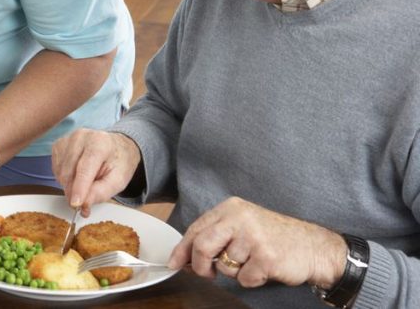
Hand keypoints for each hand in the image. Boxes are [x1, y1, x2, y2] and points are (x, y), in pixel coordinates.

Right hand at [51, 129, 140, 212]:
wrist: (115, 147)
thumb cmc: (118, 162)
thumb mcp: (119, 180)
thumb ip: (102, 192)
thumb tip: (84, 204)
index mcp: (99, 142)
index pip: (85, 168)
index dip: (79, 187)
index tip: (75, 204)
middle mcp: (80, 137)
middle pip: (69, 172)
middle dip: (74, 192)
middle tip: (83, 203)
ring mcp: (67, 139)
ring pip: (60, 172)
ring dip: (69, 185)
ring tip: (85, 183)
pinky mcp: (58, 144)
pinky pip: (56, 169)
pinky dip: (65, 178)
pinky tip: (77, 175)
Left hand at [168, 197, 346, 288]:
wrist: (315, 247)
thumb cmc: (276, 237)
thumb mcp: (243, 226)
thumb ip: (216, 237)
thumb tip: (185, 257)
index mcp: (231, 208)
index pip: (196, 228)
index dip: (182, 249)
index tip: (174, 262)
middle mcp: (240, 218)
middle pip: (202, 246)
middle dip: (200, 265)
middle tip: (208, 273)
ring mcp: (253, 237)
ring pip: (224, 267)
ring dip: (236, 272)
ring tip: (254, 261)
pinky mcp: (266, 257)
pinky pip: (244, 279)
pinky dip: (252, 280)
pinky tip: (265, 268)